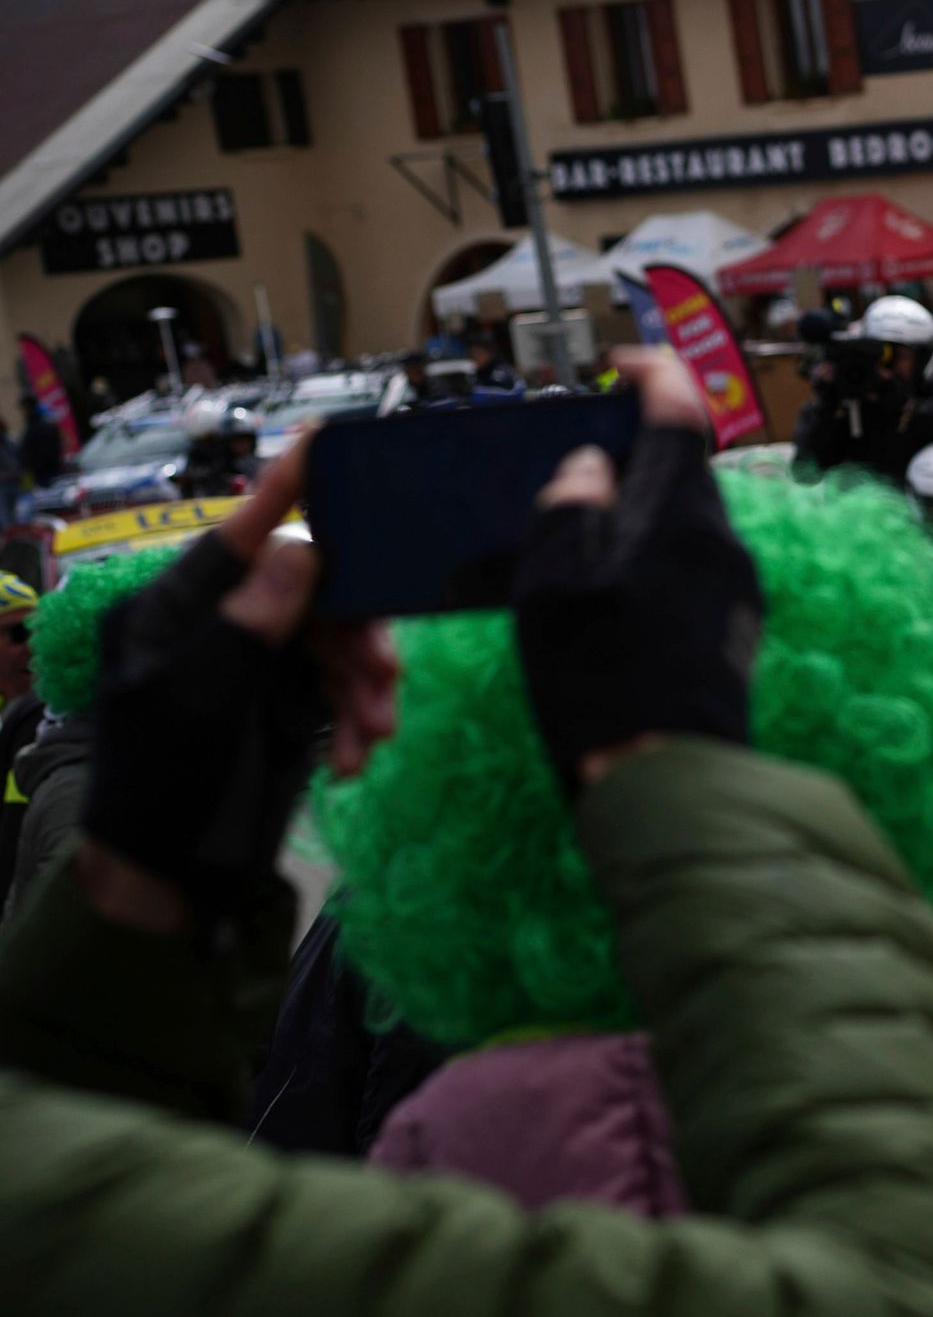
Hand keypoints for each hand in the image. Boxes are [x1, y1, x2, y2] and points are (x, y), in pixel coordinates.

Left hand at [75, 443, 401, 934]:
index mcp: (178, 612)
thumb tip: (302, 550)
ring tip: (374, 731)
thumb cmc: (163, 777)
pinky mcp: (289, 708)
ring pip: (338, 645)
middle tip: (385, 676)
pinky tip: (353, 758)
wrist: (170, 873)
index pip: (236, 537)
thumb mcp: (200, 695)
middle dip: (356, 633)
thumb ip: (251, 622)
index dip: (282, 491)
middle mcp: (222, 628)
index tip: (323, 443)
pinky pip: (343, 692)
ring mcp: (258, 668)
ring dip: (365, 687)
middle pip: (312, 592)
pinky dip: (357, 723)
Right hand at [512, 347, 762, 791]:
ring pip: (687, 522)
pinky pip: (691, 567)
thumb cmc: (603, 682)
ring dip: (640, 512)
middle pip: (684, 471)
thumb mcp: (554, 585)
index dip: (654, 376)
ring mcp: (735, 589)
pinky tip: (609, 590)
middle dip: (635, 454)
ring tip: (580, 531)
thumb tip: (589, 469)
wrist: (666, 779)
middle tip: (578, 458)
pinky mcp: (732, 629)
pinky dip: (651, 557)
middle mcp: (723, 544)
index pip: (681, 416)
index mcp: (682, 517)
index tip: (625, 362)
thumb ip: (568, 512)